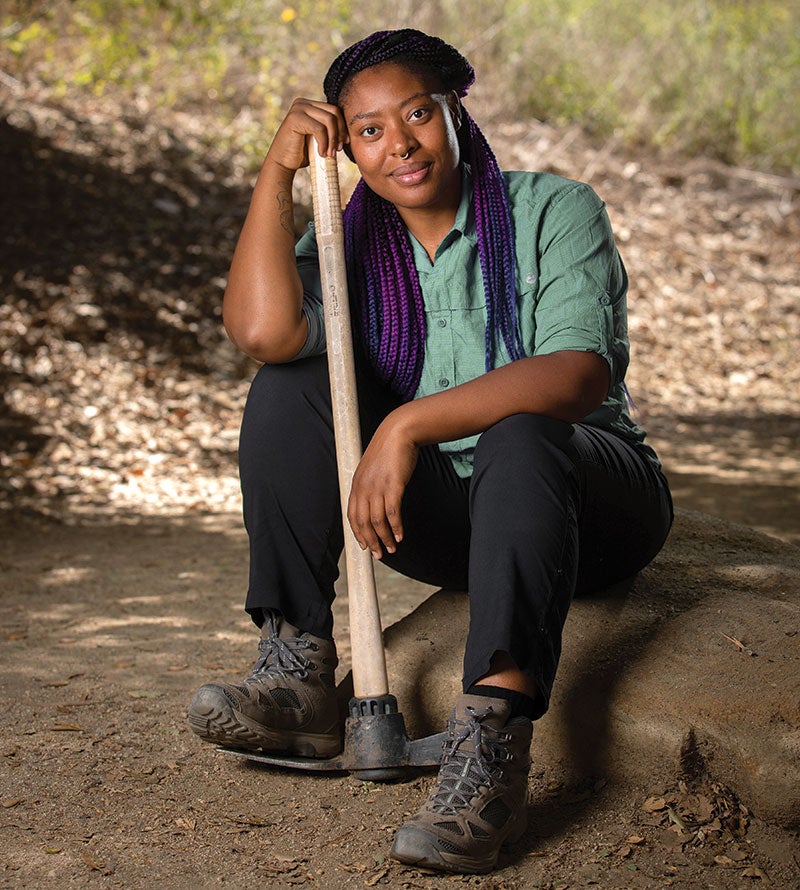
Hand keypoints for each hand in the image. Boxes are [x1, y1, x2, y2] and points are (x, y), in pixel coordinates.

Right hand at [265, 97, 347, 172]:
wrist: (283, 163)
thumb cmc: (302, 153)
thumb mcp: (319, 138)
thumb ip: (328, 129)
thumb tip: (348, 129)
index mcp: (310, 105)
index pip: (334, 110)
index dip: (343, 126)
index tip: (344, 143)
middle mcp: (303, 103)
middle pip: (334, 112)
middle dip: (339, 132)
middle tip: (338, 149)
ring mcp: (298, 108)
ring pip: (329, 120)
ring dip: (332, 139)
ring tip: (330, 154)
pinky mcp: (295, 118)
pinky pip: (319, 129)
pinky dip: (324, 143)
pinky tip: (322, 153)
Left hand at [347, 413, 418, 558]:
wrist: (399, 432)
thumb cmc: (388, 451)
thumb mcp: (372, 469)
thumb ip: (369, 486)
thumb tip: (373, 503)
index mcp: (357, 484)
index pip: (352, 515)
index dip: (357, 533)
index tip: (365, 546)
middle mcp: (364, 487)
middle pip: (363, 522)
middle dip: (370, 541)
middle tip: (378, 554)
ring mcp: (378, 487)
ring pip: (377, 521)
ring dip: (384, 538)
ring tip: (392, 548)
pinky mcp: (393, 485)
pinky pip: (392, 512)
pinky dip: (395, 527)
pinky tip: (399, 535)